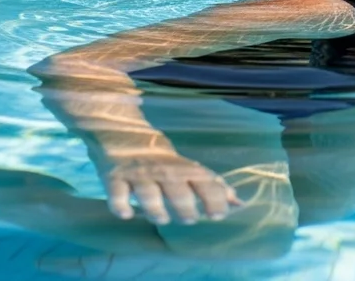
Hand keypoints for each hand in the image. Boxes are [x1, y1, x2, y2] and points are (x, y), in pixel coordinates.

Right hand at [102, 151, 241, 224]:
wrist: (125, 135)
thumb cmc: (164, 160)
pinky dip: (121, 205)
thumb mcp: (190, 168)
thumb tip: (239, 204)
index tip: (219, 215)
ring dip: (156, 209)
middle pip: (177, 189)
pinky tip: (127, 213)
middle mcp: (164, 171)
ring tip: (162, 218)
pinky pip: (117, 193)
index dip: (214, 198)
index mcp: (184, 169)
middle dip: (185, 206)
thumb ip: (213, 187)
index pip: (204, 182)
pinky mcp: (115, 177)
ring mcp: (139, 174)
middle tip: (190, 219)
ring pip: (149, 193)